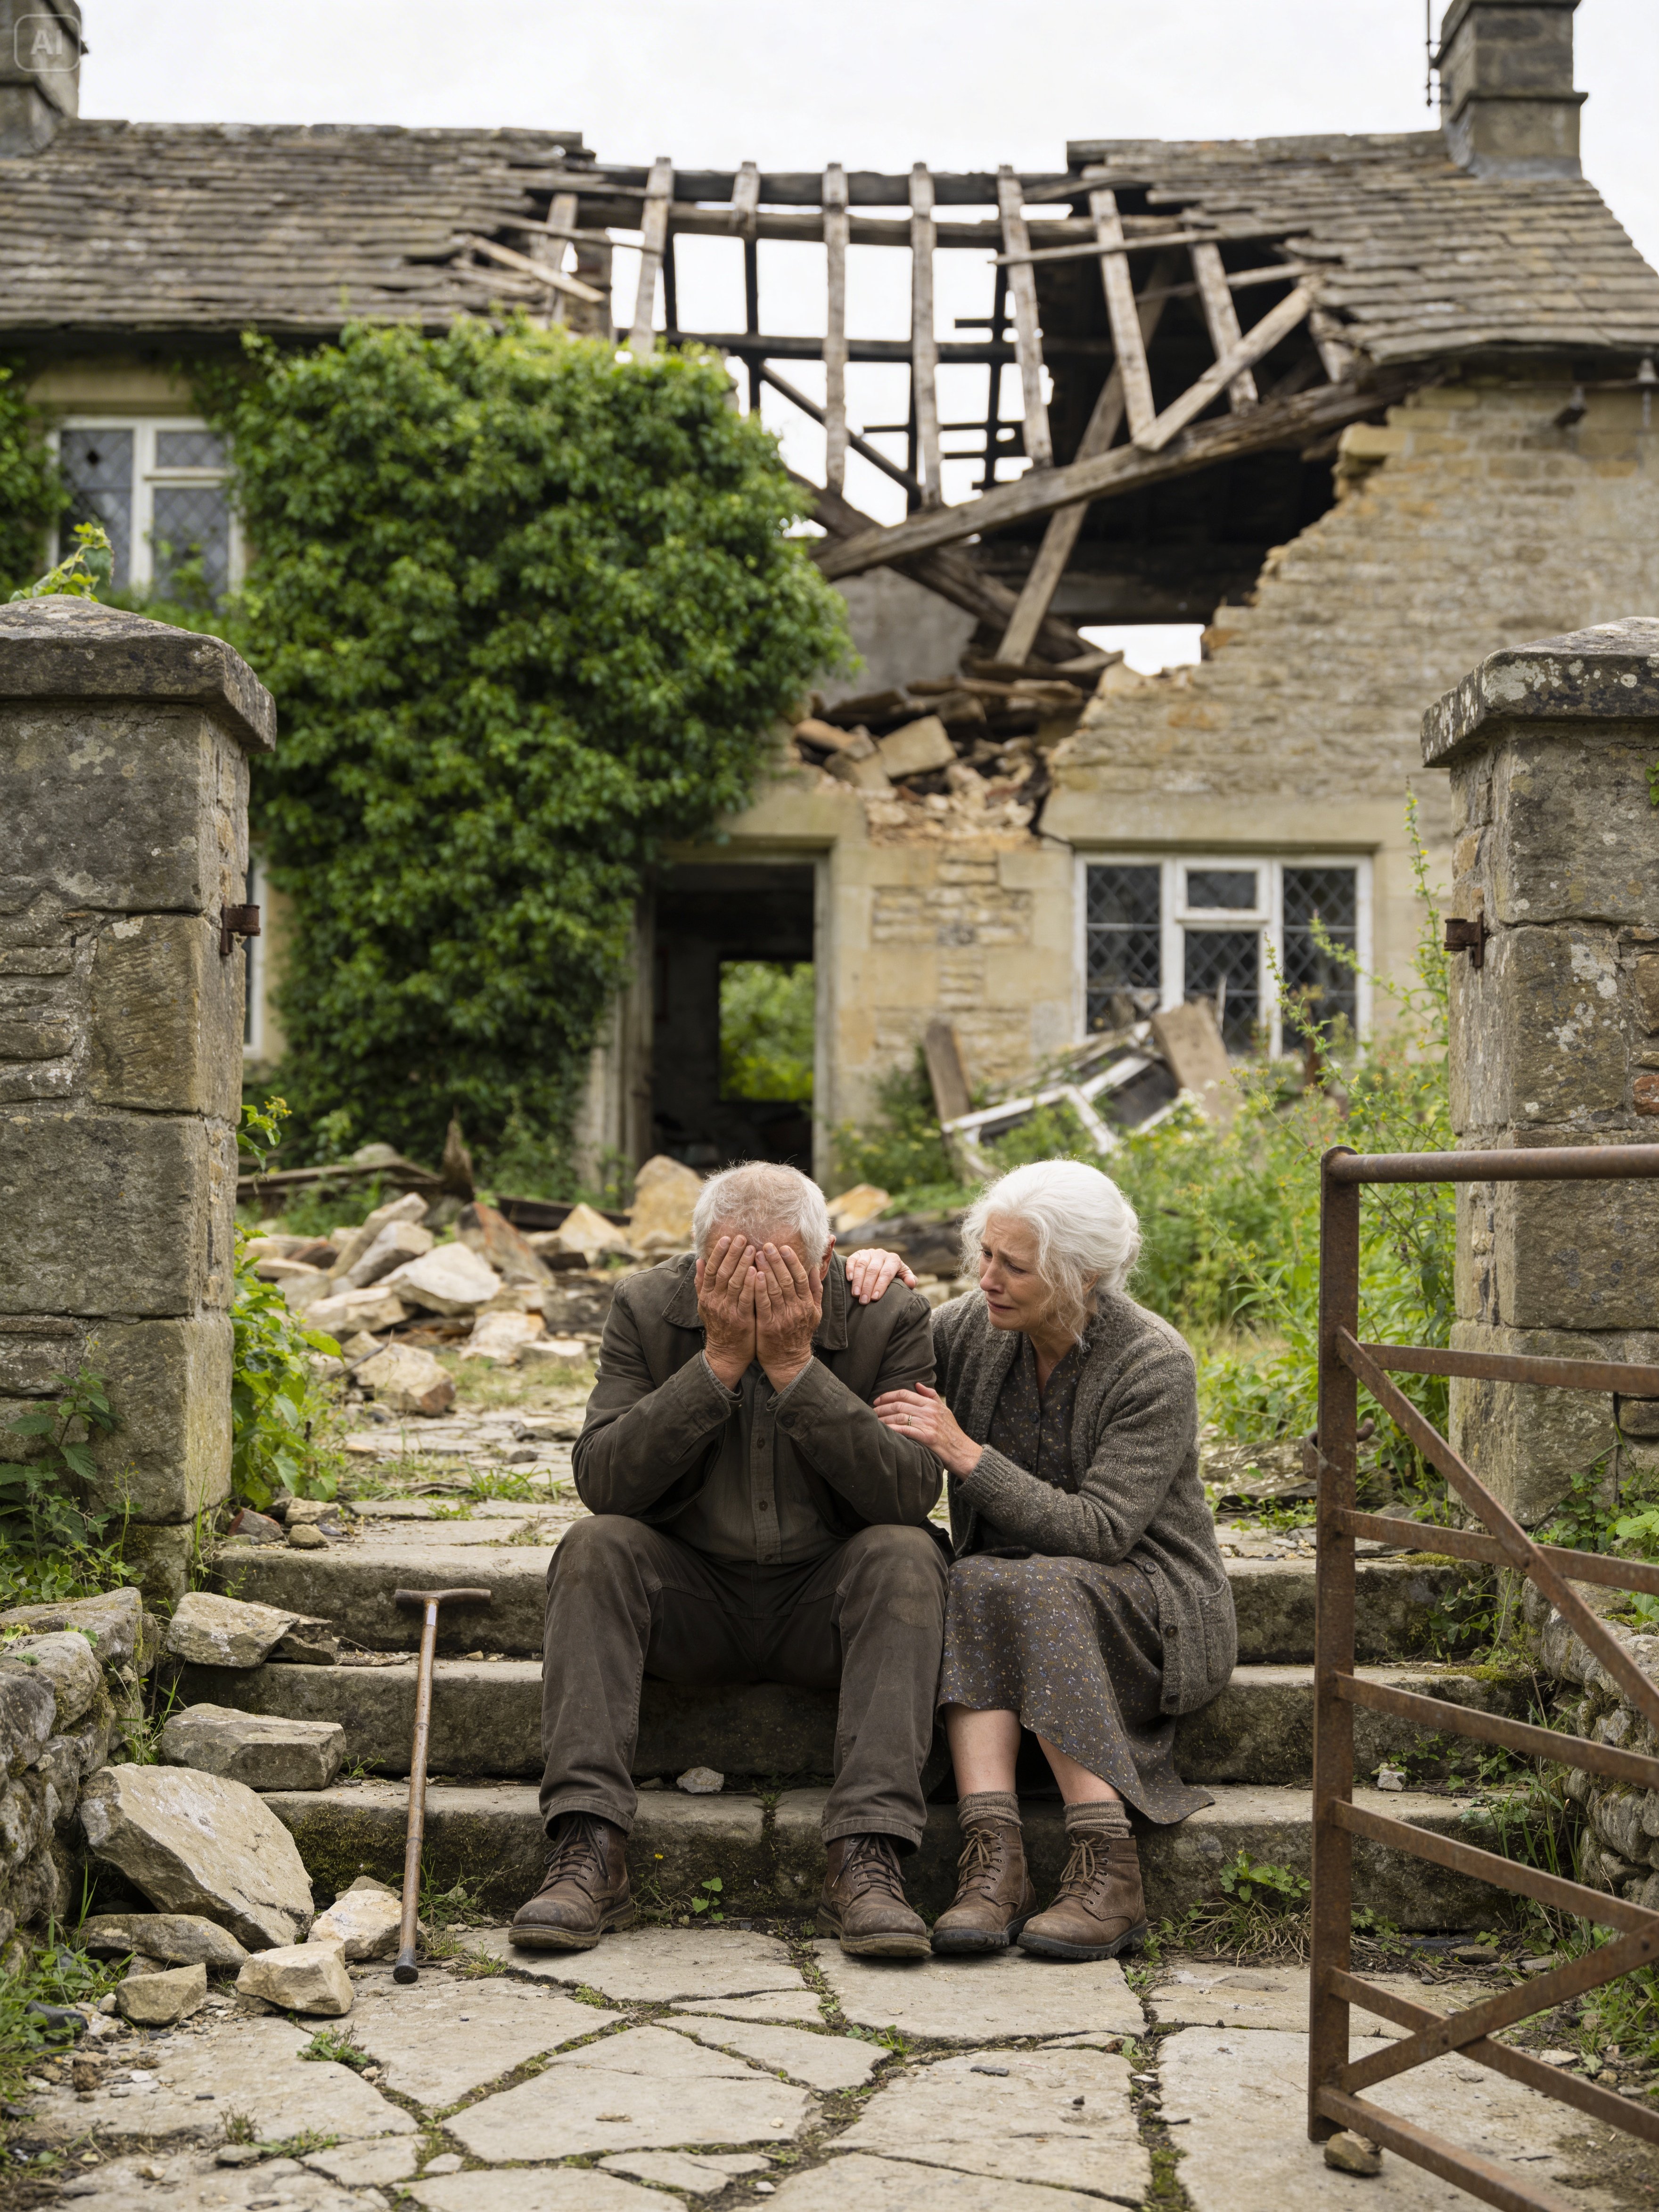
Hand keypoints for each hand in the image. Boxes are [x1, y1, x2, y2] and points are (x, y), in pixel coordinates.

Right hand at [696, 1235, 755, 1389]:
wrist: (726, 1354)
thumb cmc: (720, 1326)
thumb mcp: (706, 1304)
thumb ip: (702, 1283)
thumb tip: (699, 1260)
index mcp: (707, 1296)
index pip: (711, 1269)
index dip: (719, 1252)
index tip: (728, 1238)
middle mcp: (715, 1301)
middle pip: (723, 1272)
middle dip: (733, 1253)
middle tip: (743, 1237)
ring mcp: (727, 1310)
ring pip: (734, 1282)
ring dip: (743, 1264)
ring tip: (753, 1248)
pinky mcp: (740, 1319)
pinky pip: (745, 1298)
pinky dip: (750, 1284)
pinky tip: (757, 1271)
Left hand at [753, 1241, 823, 1391]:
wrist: (789, 1361)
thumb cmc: (799, 1333)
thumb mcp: (814, 1313)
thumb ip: (815, 1290)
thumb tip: (814, 1267)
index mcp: (807, 1304)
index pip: (801, 1277)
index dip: (792, 1260)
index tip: (783, 1246)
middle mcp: (797, 1310)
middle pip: (787, 1280)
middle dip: (776, 1260)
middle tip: (766, 1244)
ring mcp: (783, 1318)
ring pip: (774, 1289)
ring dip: (765, 1269)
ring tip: (756, 1254)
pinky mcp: (768, 1326)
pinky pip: (763, 1304)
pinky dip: (758, 1288)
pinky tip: (753, 1275)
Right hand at [843, 1246, 918, 1302]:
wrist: (884, 1263)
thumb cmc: (895, 1274)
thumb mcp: (903, 1276)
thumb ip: (909, 1279)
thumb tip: (911, 1283)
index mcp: (893, 1259)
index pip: (887, 1273)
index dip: (880, 1285)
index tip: (875, 1298)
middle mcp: (881, 1254)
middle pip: (873, 1270)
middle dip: (868, 1287)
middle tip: (864, 1301)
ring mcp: (868, 1252)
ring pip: (861, 1265)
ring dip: (858, 1281)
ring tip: (856, 1294)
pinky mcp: (858, 1253)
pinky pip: (852, 1259)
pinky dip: (849, 1269)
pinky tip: (848, 1279)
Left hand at [873, 1382, 980, 1475]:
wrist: (962, 1451)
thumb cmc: (952, 1432)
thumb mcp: (945, 1410)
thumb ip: (931, 1396)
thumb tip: (917, 1384)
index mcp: (931, 1404)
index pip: (905, 1394)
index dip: (888, 1396)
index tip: (877, 1400)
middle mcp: (929, 1412)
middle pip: (899, 1404)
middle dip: (882, 1407)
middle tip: (872, 1412)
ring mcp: (928, 1424)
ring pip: (900, 1417)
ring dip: (884, 1419)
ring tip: (875, 1422)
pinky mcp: (927, 1437)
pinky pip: (905, 1430)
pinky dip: (892, 1429)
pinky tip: (884, 1430)